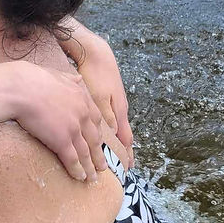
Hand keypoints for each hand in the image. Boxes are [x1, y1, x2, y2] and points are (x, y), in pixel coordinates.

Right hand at [10, 63, 105, 181]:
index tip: (99, 143)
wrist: (21, 88)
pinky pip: (72, 159)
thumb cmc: (32, 79)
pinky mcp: (62, 140)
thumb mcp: (57, 74)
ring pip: (86, 152)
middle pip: (94, 139)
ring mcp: (73, 129)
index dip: (98, 134)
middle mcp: (82, 115)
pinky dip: (78, 170)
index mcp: (82, 99)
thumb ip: (70, 79)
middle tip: (102, 166)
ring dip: (90, 167)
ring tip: (92, 177)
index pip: (96, 120)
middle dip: (98, 154)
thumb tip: (78, 78)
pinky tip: (80, 177)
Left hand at [75, 36, 133, 166]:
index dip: (126, 154)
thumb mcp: (99, 96)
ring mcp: (115, 102)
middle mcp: (119, 108)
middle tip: (121, 167)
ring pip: (116, 127)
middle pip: (123, 135)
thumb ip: (106, 115)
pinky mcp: (108, 97)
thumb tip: (114, 133)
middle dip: (122, 151)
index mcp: (119, 111)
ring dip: (115, 141)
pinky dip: (109, 129)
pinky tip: (103, 131)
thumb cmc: (97, 75)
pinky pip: (110, 119)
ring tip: (112, 153)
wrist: (97, 53)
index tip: (126, 169)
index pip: (125, 139)